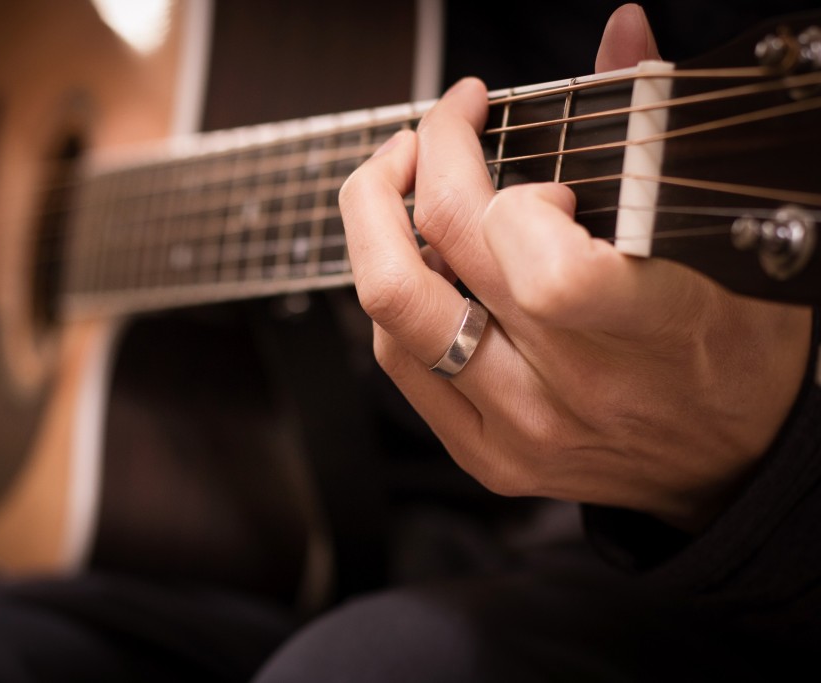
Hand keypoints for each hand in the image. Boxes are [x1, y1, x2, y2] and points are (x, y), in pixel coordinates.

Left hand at [340, 4, 811, 531]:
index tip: (532, 169)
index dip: (509, 194)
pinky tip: (423, 263)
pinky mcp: (483, 455)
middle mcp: (569, 392)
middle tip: (430, 133)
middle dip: (409, 165)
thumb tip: (620, 30)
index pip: (538, 262)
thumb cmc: (735, 347)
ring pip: (391, 311)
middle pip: (429, 263)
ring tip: (406, 185)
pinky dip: (395, 293)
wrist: (730, 464)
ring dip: (376, 225)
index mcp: (645, 332)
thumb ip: (655, 132)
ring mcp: (516, 430)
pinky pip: (397, 360)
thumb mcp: (723, 238)